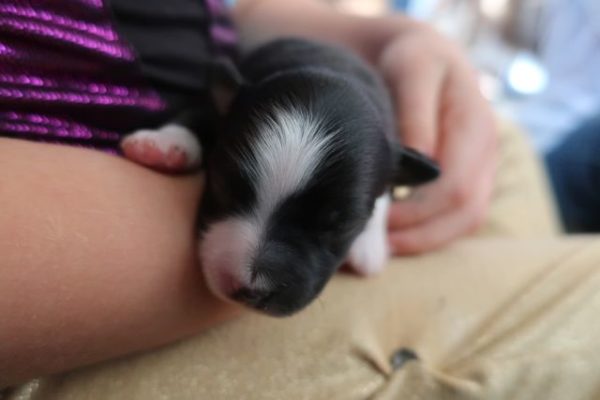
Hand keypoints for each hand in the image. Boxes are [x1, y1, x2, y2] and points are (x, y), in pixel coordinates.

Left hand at [377, 21, 496, 254]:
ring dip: (424, 240)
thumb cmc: (414, 63)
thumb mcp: (412, 73)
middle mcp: (486, 153)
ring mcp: (482, 168)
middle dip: (418, 233)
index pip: (455, 187)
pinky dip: (429, 233)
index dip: (416, 211)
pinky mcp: (470, 178)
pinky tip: (397, 236)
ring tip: (382, 247)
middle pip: (465, 212)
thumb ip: (415, 114)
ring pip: (465, 221)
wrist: (427, 59)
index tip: (375, 219)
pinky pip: (458, 218)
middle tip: (373, 243)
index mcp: (474, 127)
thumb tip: (418, 160)